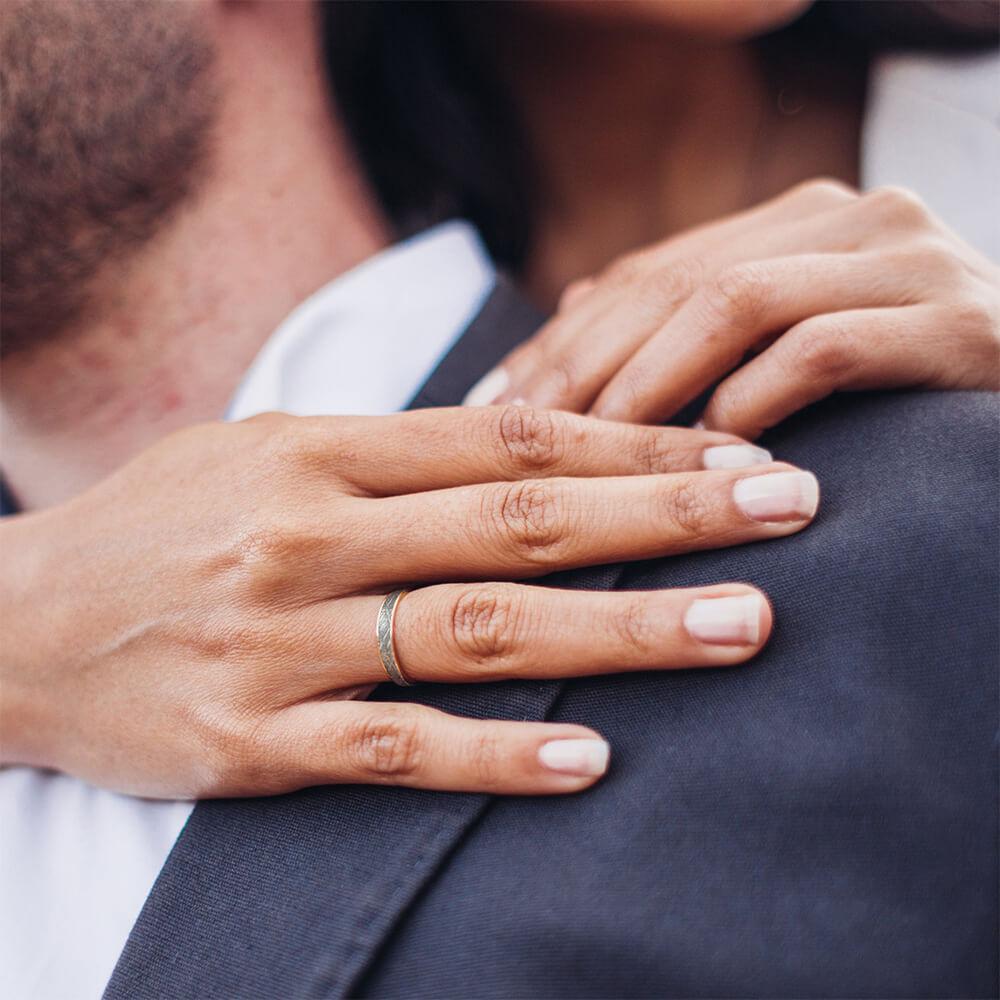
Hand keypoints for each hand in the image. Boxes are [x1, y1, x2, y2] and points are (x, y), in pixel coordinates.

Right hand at [0, 406, 816, 797]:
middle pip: (521, 524)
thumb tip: (522, 443)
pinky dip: (496, 755)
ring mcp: (285, 642)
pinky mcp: (254, 741)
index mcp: (319, 453)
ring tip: (740, 627)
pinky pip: (395, 749)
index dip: (629, 440)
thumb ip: (387, 451)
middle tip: (790, 511)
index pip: (507, 438)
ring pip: (480, 633)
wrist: (9, 623)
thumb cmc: (155, 524)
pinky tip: (591, 760)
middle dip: (667, 515)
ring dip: (621, 632)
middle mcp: (311, 537)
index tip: (732, 447)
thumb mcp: (261, 452)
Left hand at [466, 179, 999, 438]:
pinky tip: (707, 453)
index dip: (564, 338)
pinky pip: (821, 349)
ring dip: (652, 379)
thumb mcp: (776, 353)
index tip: (495, 404)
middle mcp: (852, 218)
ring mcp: (909, 260)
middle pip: (678, 280)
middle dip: (586, 362)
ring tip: (596, 445)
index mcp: (800, 222)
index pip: (650, 271)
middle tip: (519, 435)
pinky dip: (751, 400)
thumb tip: (566, 322)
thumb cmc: (895, 403)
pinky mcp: (957, 323)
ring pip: (737, 301)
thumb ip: (688, 328)